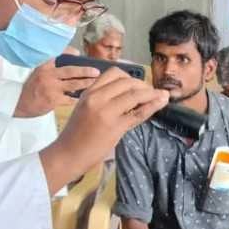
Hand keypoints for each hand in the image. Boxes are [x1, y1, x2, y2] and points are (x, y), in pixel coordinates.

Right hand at [13, 60, 100, 117]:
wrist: (18, 103)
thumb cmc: (31, 88)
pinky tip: (85, 97)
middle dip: (85, 71)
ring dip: (86, 83)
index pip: (56, 54)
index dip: (68, 51)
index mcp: (43, 66)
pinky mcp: (53, 100)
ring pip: (73, 84)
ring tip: (95, 82)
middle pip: (70, 70)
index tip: (77, 52)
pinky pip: (70, 99)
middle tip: (96, 71)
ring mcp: (51, 88)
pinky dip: (78, 98)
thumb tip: (72, 68)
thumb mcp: (37, 73)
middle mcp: (47, 75)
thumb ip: (51, 69)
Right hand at [44, 69, 168, 188]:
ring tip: (161, 96)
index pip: (114, 73)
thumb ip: (102, 98)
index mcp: (89, 92)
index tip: (138, 85)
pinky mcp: (115, 127)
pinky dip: (152, 106)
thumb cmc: (76, 134)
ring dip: (152, 94)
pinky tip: (160, 103)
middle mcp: (97, 98)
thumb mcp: (85, 109)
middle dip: (144, 85)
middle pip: (127, 82)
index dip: (130, 76)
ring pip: (135, 94)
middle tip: (151, 93)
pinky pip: (138, 113)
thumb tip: (128, 93)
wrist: (67, 154)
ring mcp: (106, 112)